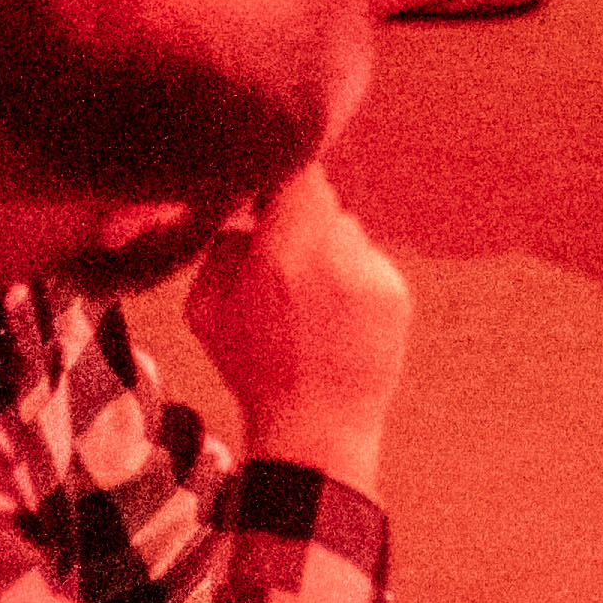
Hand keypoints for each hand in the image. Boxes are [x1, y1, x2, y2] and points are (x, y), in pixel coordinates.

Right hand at [190, 159, 413, 487]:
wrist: (315, 430)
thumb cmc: (252, 370)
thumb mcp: (205, 310)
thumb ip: (220, 248)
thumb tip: (243, 216)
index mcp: (282, 251)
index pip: (294, 172)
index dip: (277, 174)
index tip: (263, 192)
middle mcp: (334, 252)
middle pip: (321, 201)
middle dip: (298, 219)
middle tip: (280, 252)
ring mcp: (372, 271)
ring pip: (347, 231)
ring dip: (327, 249)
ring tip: (309, 301)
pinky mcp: (397, 292)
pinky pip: (369, 262)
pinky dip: (352, 278)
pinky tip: (335, 319)